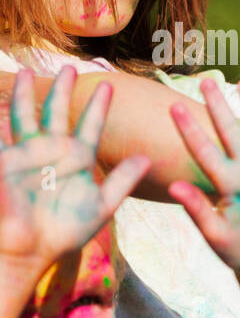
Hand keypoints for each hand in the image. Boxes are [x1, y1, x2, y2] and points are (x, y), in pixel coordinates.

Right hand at [0, 67, 147, 272]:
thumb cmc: (66, 231)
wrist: (32, 249)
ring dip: (26, 96)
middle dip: (62, 91)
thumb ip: (122, 181)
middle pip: (57, 114)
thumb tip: (147, 158)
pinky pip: (1, 138)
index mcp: (77, 159)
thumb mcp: (101, 205)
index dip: (99, 106)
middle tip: (71, 67)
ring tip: (28, 72)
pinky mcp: (4, 164)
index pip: (90, 125)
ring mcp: (26, 156)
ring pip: (25, 118)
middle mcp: (51, 152)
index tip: (110, 86)